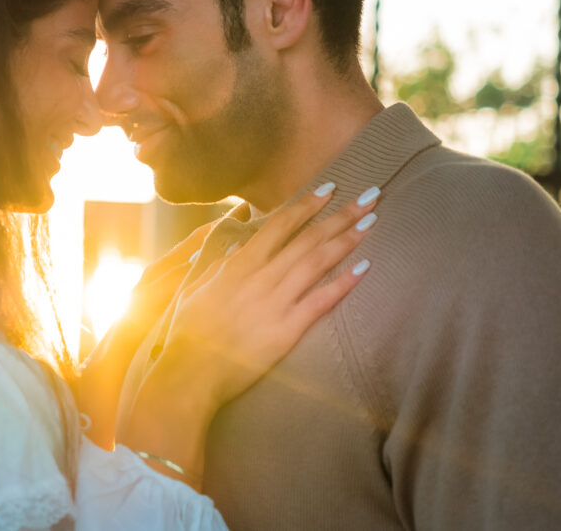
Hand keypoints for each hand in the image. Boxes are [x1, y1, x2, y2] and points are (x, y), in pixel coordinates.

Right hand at [158, 185, 375, 416]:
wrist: (189, 371)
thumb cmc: (188, 332)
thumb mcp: (198, 287)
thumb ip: (221, 264)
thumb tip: (238, 246)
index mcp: (239, 264)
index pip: (279, 225)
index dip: (306, 205)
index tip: (329, 189)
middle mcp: (260, 277)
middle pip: (307, 238)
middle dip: (340, 214)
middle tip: (368, 196)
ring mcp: (275, 302)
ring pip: (317, 262)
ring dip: (347, 239)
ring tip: (372, 220)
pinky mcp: (286, 330)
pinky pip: (320, 301)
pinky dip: (343, 283)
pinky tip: (365, 267)